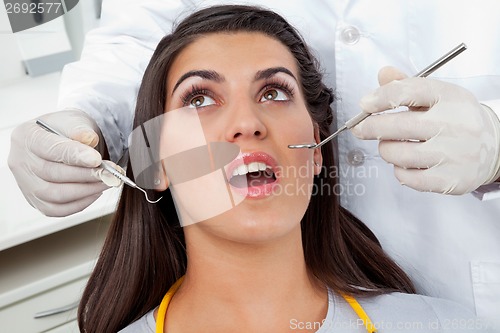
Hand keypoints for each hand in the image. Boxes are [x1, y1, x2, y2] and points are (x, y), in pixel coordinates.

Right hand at [8, 110, 110, 215]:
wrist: (65, 141)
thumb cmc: (68, 130)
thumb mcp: (75, 121)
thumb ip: (81, 129)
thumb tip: (89, 139)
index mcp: (26, 136)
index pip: (49, 148)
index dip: (74, 155)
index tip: (97, 159)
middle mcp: (20, 161)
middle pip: (52, 174)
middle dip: (85, 175)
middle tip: (109, 173)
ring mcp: (25, 184)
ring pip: (54, 195)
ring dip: (86, 191)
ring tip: (106, 181)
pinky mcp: (35, 201)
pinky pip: (57, 210)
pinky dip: (80, 203)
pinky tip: (95, 192)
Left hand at [351, 66, 499, 193]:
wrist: (495, 146)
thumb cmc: (457, 119)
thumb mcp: (437, 95)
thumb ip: (407, 84)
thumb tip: (384, 74)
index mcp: (450, 98)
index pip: (408, 92)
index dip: (380, 98)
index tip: (364, 104)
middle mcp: (454, 124)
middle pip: (398, 126)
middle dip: (370, 127)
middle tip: (361, 128)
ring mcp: (454, 154)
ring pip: (398, 154)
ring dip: (385, 150)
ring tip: (390, 145)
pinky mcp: (450, 180)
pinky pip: (407, 177)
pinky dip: (398, 170)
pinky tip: (405, 163)